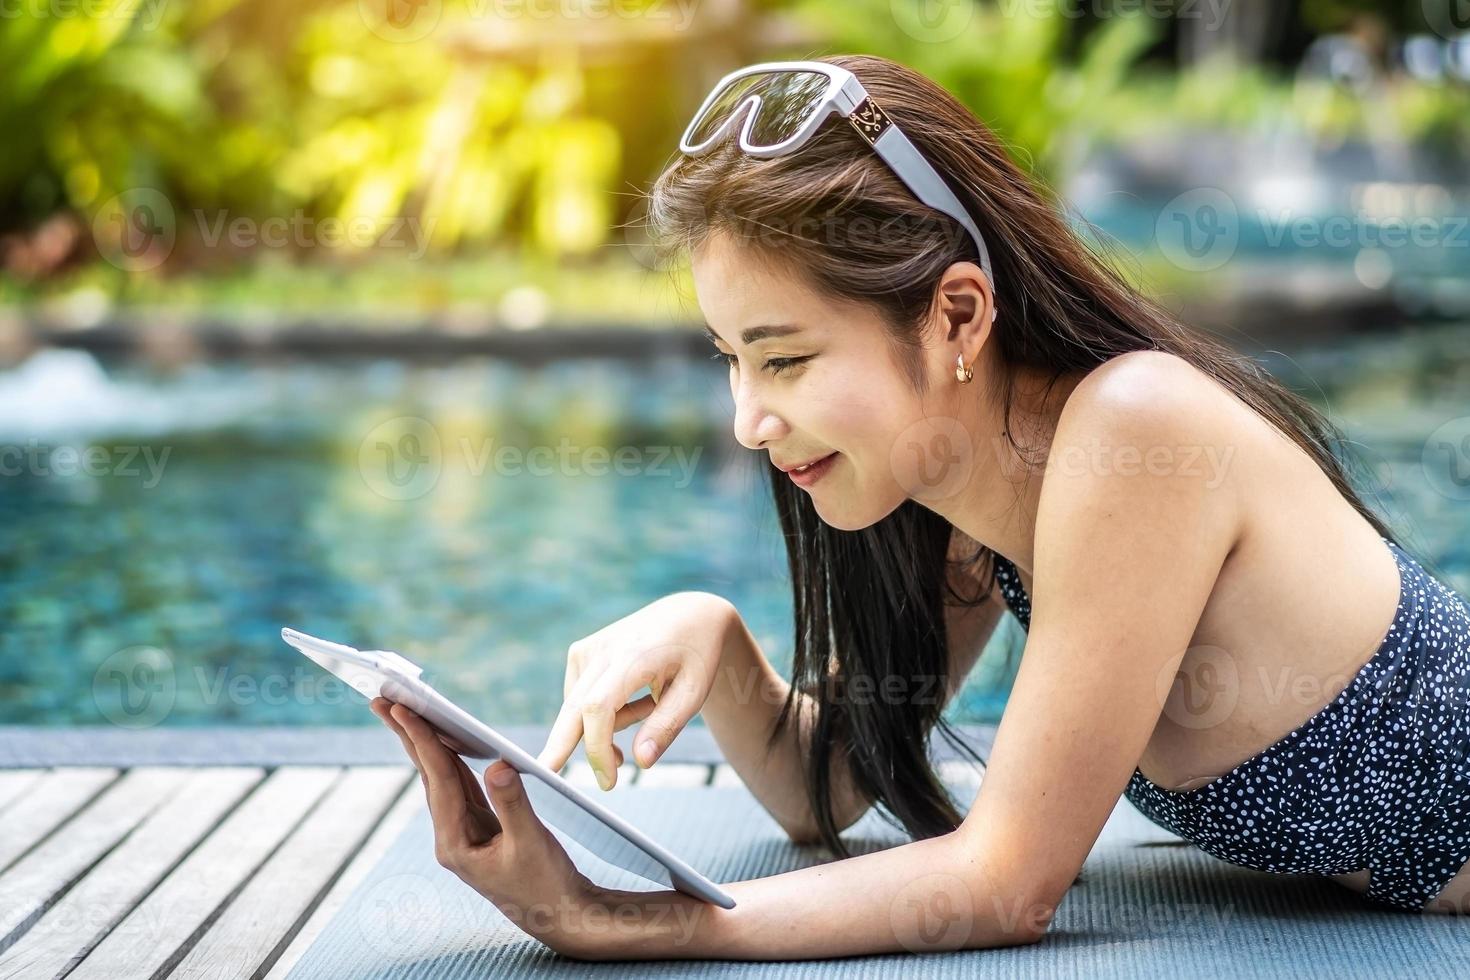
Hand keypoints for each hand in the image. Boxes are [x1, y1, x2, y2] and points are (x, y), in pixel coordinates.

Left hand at [371, 697, 608, 958]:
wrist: (560, 914)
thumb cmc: (546, 883)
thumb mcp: (531, 843)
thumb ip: (513, 803)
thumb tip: (498, 764)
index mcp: (455, 844)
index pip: (437, 781)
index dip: (422, 741)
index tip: (402, 710)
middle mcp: (452, 837)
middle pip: (428, 776)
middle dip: (407, 737)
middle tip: (382, 700)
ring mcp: (464, 833)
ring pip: (442, 779)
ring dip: (426, 744)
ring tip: (407, 711)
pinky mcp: (481, 828)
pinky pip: (461, 786)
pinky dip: (453, 759)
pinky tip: (448, 740)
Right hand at [537, 592, 737, 789]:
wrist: (689, 615)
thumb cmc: (696, 656)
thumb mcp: (695, 693)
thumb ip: (666, 727)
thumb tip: (640, 762)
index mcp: (633, 656)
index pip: (598, 708)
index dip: (596, 748)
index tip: (608, 780)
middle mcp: (603, 649)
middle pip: (572, 707)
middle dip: (560, 747)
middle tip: (548, 779)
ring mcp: (587, 648)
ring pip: (579, 709)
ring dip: (608, 727)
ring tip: (651, 707)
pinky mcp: (580, 651)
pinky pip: (581, 698)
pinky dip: (603, 711)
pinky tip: (633, 697)